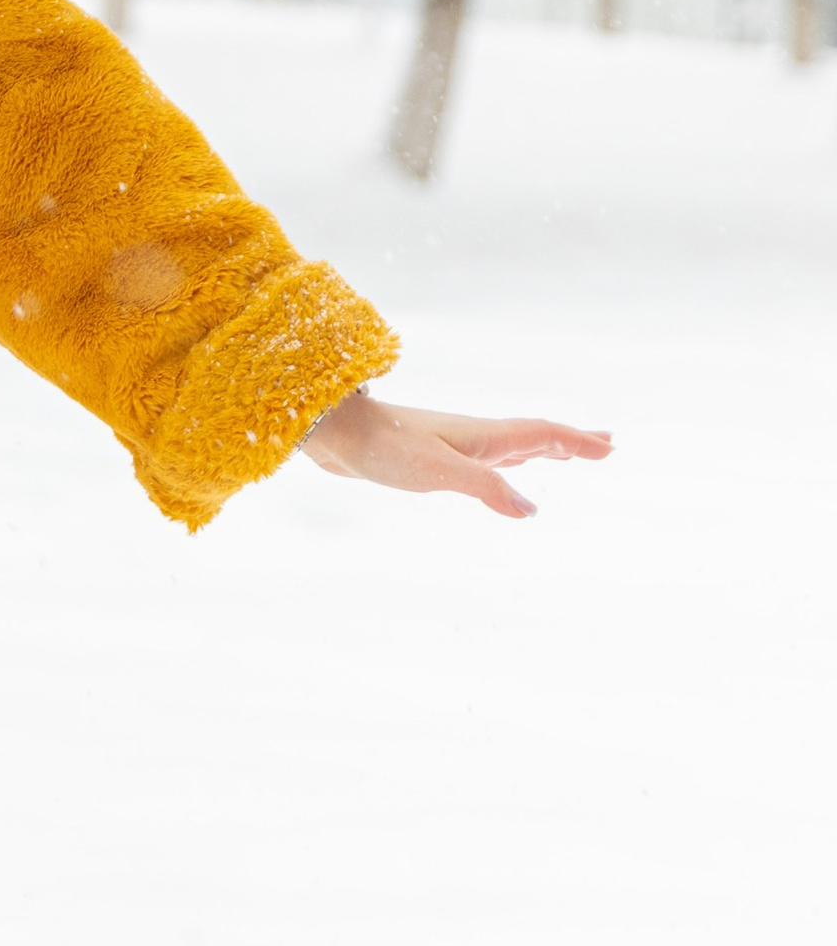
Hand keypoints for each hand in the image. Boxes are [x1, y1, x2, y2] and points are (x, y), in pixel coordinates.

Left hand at [301, 389, 611, 521]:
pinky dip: (510, 463)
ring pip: (511, 447)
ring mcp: (455, 446)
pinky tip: (501, 472)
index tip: (609, 447)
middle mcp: (474, 437)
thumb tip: (531, 510)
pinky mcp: (434, 458)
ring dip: (544, 449)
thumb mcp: (439, 472)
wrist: (336, 434)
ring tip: (567, 453)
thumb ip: (486, 488)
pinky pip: (488, 459)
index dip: (577, 442)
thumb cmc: (385, 447)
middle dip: (570, 442)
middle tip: (606, 444)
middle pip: (533, 436)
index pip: (541, 435)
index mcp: (482, 436)